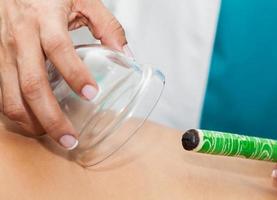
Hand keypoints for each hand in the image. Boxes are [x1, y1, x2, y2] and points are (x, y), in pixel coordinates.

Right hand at [0, 0, 130, 148]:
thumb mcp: (83, 0)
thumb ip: (107, 25)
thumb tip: (125, 55)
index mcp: (45, 18)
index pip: (59, 49)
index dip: (74, 74)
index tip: (91, 94)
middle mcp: (21, 36)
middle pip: (32, 84)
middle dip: (51, 117)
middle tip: (70, 138)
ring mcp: (4, 50)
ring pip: (12, 94)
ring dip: (32, 121)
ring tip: (53, 136)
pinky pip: (3, 92)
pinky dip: (17, 112)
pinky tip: (35, 121)